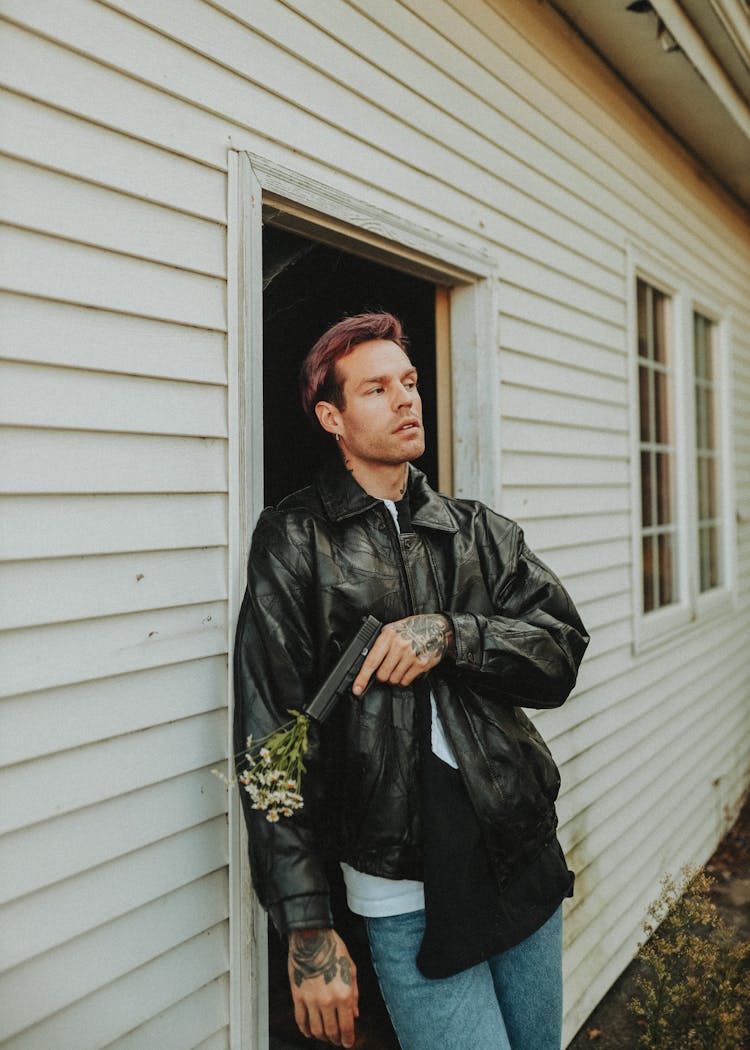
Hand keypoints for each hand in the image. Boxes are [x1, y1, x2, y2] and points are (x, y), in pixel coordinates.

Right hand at [287, 928, 358, 1046]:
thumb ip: (355, 994)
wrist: (312, 937)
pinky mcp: (298, 996)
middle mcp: (328, 1001)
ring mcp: (311, 1000)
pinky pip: (300, 1020)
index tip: (348, 1043)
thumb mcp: (351, 970)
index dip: (348, 1039)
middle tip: (337, 1041)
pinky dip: (304, 1030)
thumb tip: (355, 1015)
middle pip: (331, 1031)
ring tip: (324, 1036)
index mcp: (344, 994)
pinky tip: (309, 1032)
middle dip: (335, 1039)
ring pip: (316, 1029)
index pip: (346, 1026)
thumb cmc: (334, 950)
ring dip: (321, 1036)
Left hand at [352, 613, 454, 694]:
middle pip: (382, 674)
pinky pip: (406, 680)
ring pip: (394, 679)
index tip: (357, 688)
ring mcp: (411, 655)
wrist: (436, 628)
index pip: (372, 660)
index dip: (362, 677)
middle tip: (387, 668)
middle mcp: (399, 645)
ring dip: (394, 677)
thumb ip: (381, 644)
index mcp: (388, 636)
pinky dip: (404, 679)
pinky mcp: (421, 664)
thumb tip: (367, 663)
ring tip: (400, 666)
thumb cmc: (413, 628)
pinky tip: (407, 669)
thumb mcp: (393, 630)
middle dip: (382, 676)